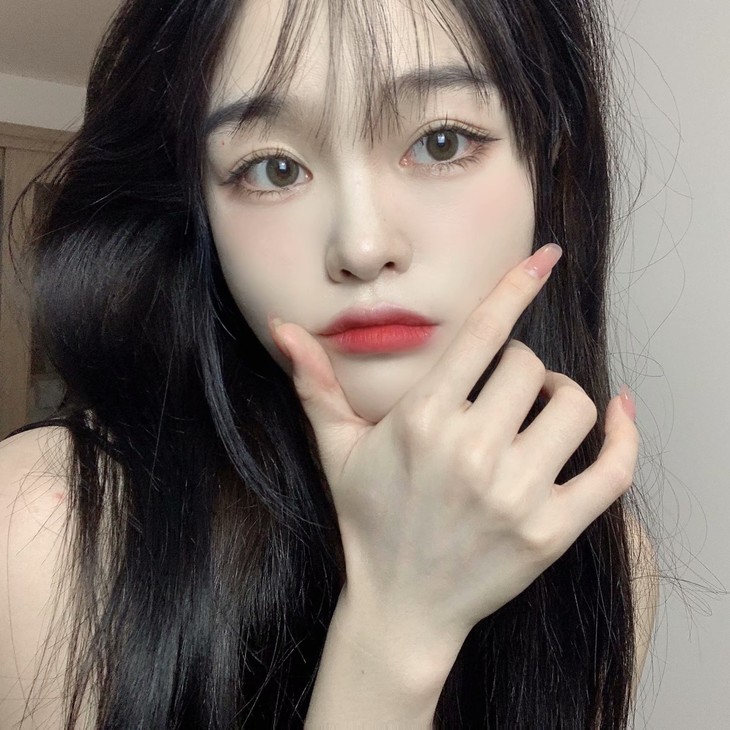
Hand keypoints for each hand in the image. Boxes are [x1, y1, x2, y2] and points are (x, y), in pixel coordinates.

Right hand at [270, 243, 638, 648]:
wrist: (401, 606)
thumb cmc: (368, 521)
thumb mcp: (335, 450)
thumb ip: (314, 384)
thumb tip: (282, 328)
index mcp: (422, 420)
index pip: (483, 334)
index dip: (517, 286)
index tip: (546, 258)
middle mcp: (471, 452)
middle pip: (531, 367)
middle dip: (523, 367)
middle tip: (509, 388)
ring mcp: (515, 494)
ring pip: (574, 406)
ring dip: (565, 395)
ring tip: (543, 408)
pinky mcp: (551, 532)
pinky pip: (612, 469)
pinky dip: (625, 435)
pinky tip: (618, 417)